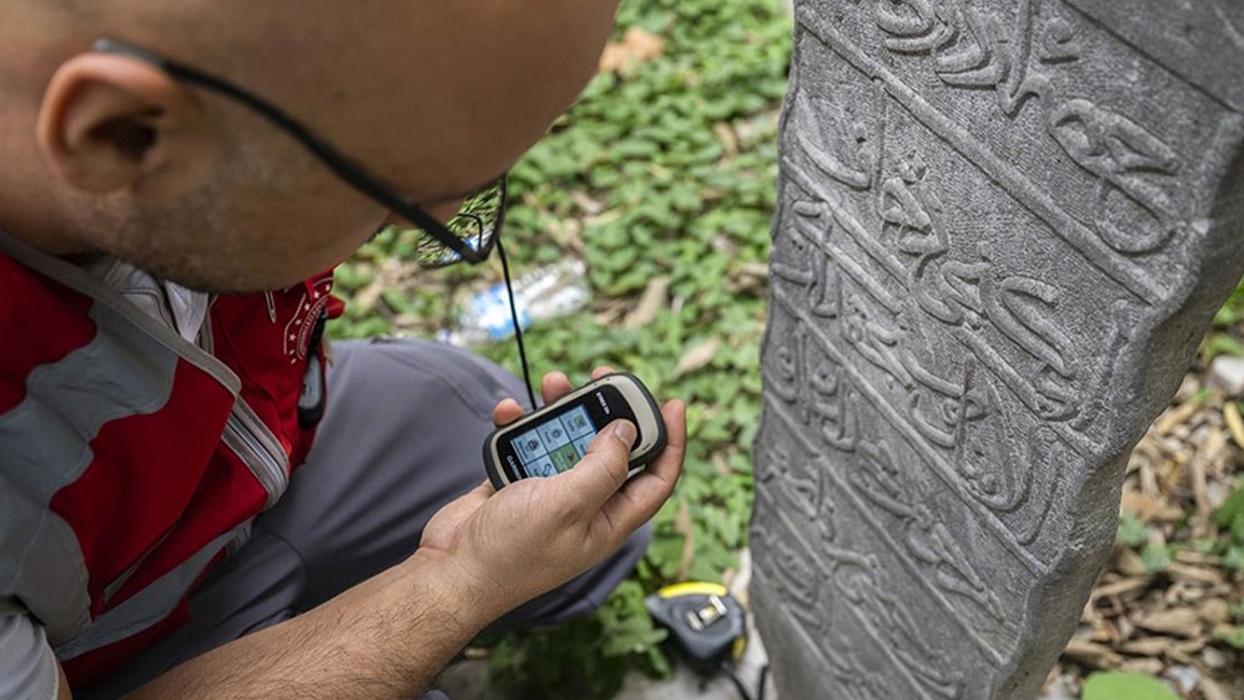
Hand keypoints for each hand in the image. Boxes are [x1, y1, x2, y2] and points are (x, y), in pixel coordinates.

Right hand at [417, 367, 684, 618]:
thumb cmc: (511, 550)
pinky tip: (509, 412)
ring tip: (553, 383)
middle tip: (602, 378)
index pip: (656, 479)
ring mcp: (549, 494)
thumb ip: (603, 467)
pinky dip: (520, 425)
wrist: (451, 571)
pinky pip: (527, 444)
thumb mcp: (568, 505)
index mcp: (608, 521)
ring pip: (567, 440)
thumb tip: (627, 431)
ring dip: (561, 411)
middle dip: (609, 412)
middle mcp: (584, 506)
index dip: (672, 442)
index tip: (674, 403)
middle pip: (611, 450)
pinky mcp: (517, 483)